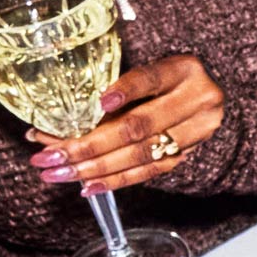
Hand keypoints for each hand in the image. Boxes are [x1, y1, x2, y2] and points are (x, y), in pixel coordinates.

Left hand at [33, 54, 223, 190]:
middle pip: (140, 126)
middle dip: (89, 144)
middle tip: (51, 155)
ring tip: (59, 172)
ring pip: (141, 154)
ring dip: (95, 167)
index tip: (100, 103)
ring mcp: (196, 132)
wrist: (204, 97)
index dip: (126, 90)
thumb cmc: (165, 81)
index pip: (151, 79)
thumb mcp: (148, 72)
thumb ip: (115, 91)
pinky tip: (87, 186)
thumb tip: (56, 123)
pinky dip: (116, 180)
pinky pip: (148, 172)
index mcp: (183, 70)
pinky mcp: (187, 155)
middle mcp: (197, 101)